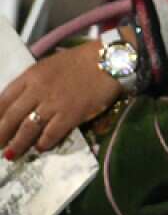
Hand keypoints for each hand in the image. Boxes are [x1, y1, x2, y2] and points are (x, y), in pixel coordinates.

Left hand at [0, 41, 122, 159]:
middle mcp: (38, 90)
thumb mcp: (49, 65)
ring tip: (12, 154)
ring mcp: (54, 103)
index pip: (3, 99)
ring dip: (18, 144)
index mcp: (31, 75)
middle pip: (11, 117)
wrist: (110, 60)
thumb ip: (33, 82)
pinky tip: (41, 147)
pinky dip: (43, 143)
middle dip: (1, 135)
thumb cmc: (80, 60)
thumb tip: (21, 102)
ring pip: (27, 129)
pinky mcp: (71, 114)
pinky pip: (51, 134)